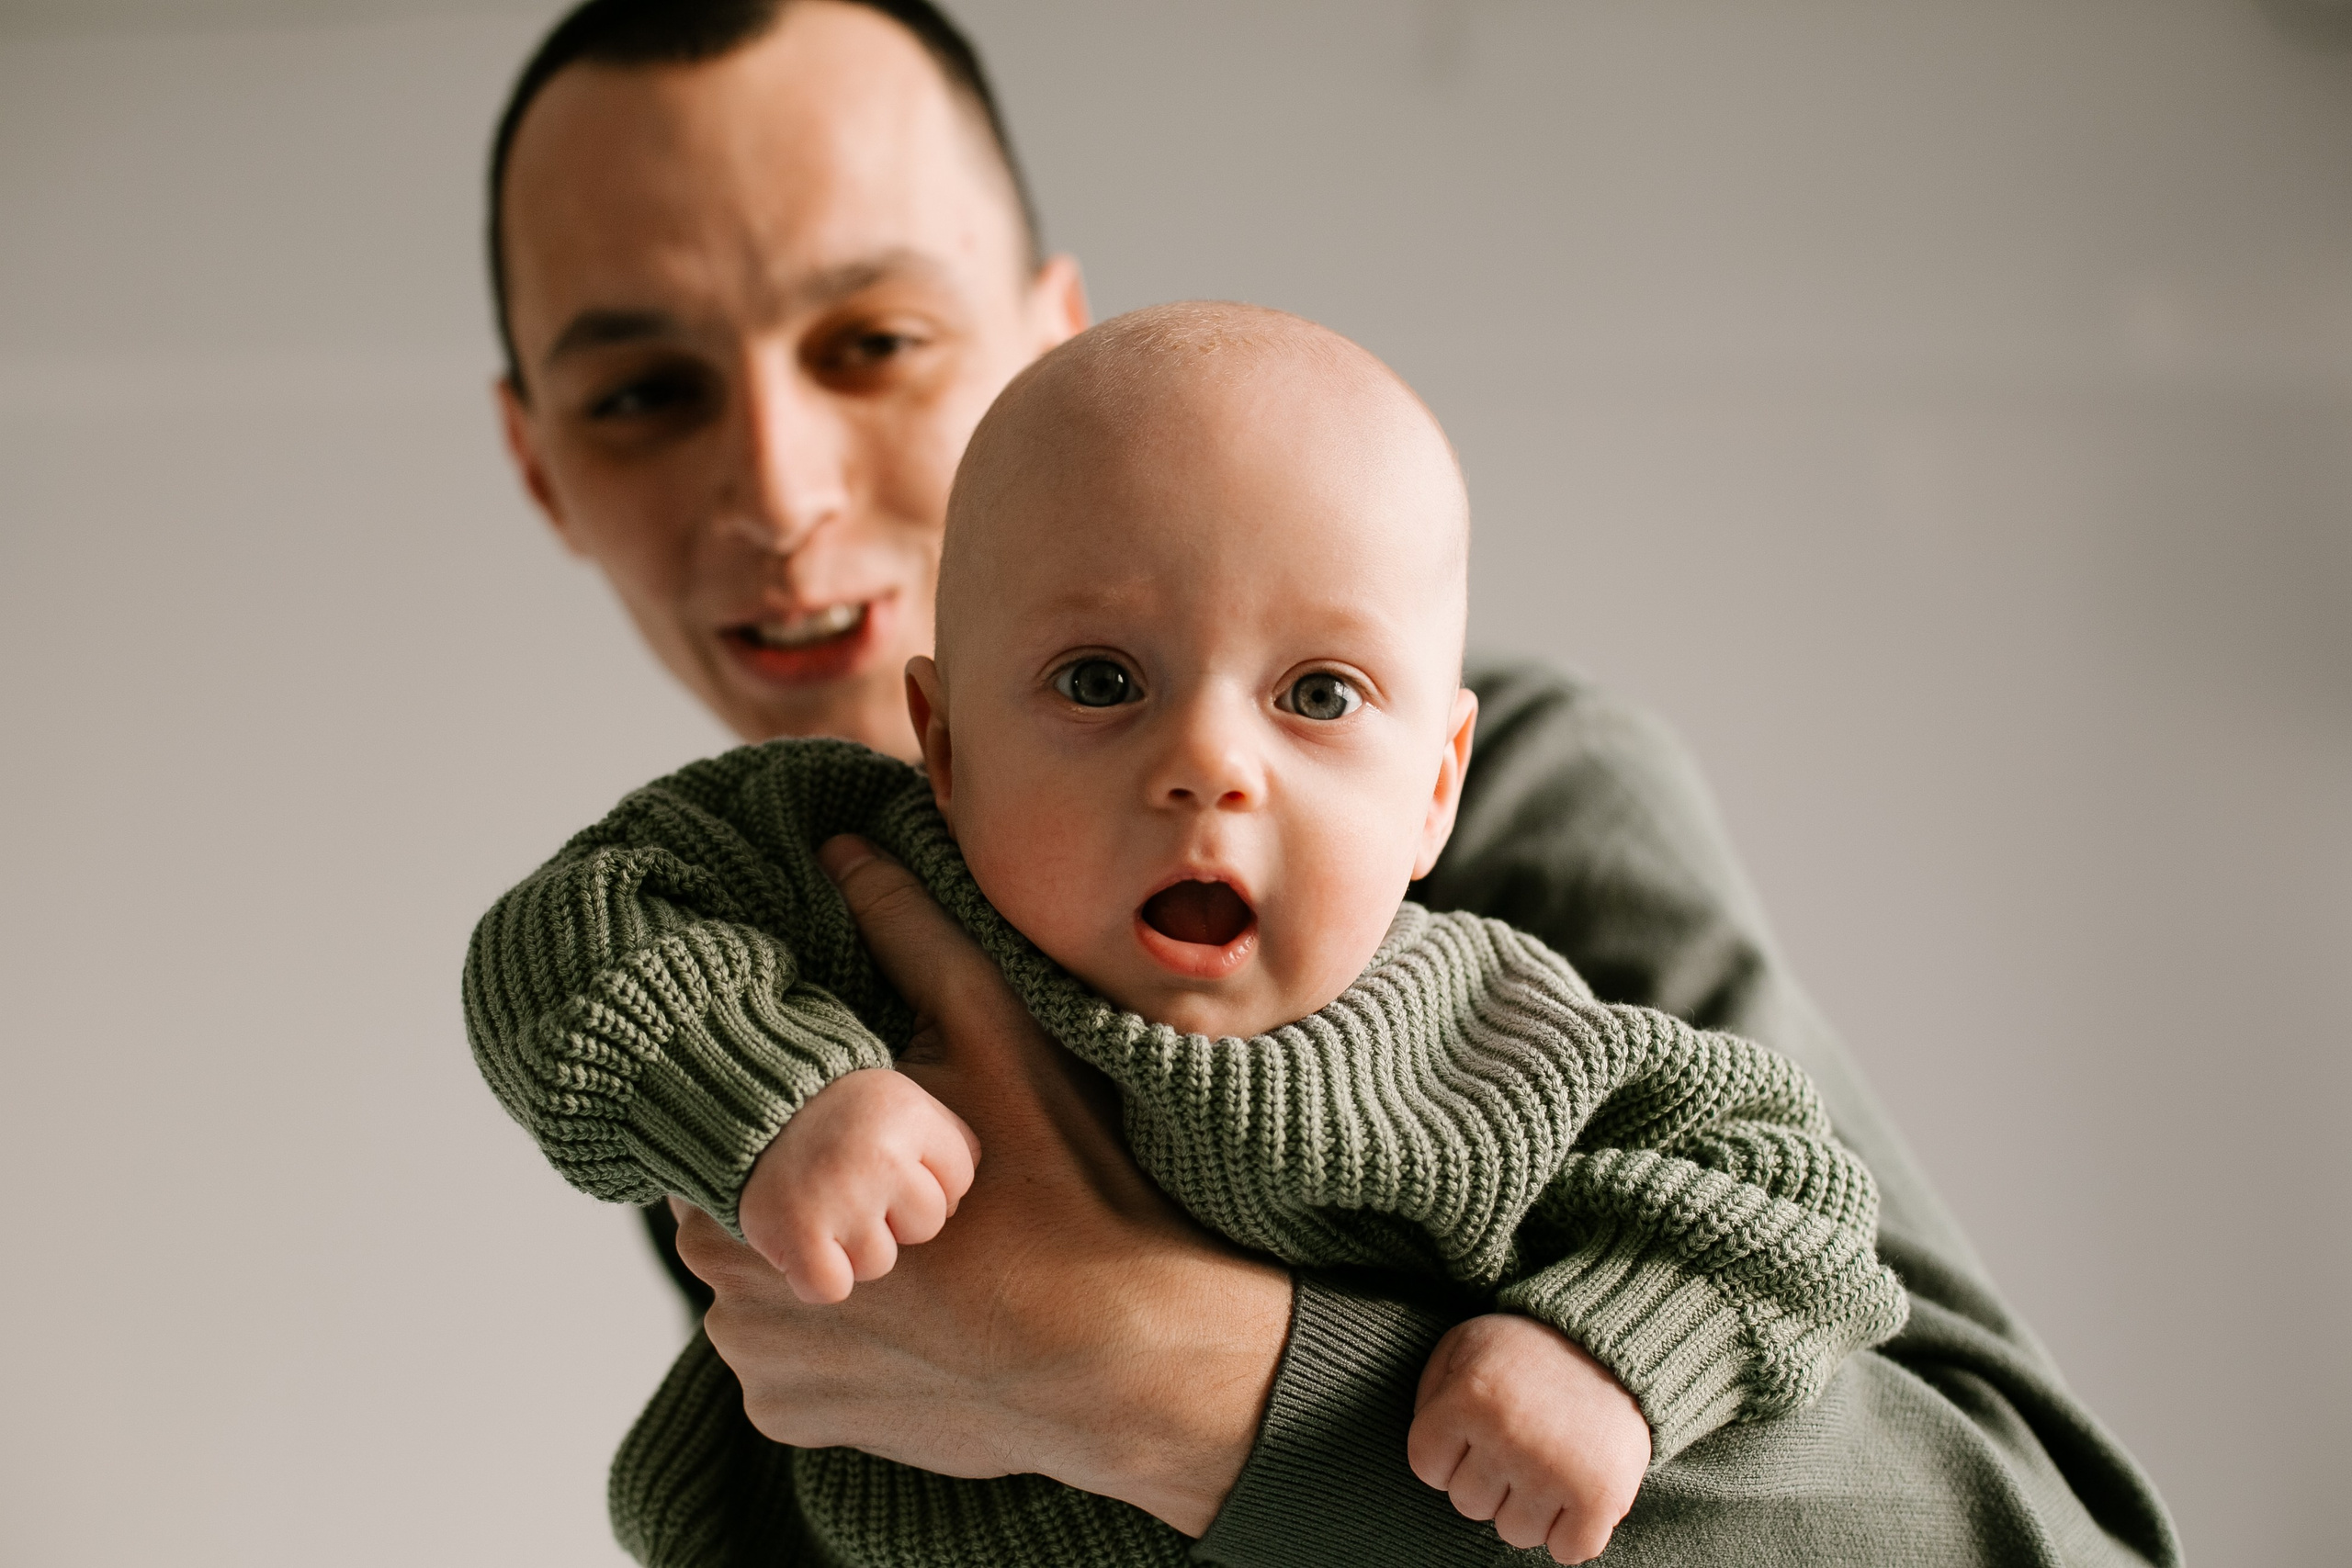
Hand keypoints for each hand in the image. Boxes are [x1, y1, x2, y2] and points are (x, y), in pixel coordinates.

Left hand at [671, 835, 1291, 1535]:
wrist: (1135, 1358)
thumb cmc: (1063, 1188)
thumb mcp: (991, 1032)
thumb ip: (907, 932)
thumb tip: (842, 846)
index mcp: (748, 1191)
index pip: (720, 1126)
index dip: (784, 1108)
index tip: (851, 1100)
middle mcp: (727, 1295)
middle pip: (732, 1203)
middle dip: (799, 1179)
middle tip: (895, 1163)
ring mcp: (761, 1372)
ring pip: (756, 1281)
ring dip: (809, 1255)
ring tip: (915, 1237)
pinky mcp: (798, 1427)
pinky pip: (786, 1361)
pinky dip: (832, 1333)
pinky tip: (913, 1305)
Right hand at [738, 1067, 979, 1303]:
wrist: (755, 1108)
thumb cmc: (841, 1117)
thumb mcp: (904, 1103)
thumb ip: (948, 1144)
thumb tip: (959, 1206)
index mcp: (908, 1115)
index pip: (960, 1180)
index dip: (928, 1178)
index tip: (892, 1162)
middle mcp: (877, 1156)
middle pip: (927, 1225)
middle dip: (896, 1214)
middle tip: (855, 1184)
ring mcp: (837, 1198)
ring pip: (880, 1261)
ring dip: (855, 1244)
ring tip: (828, 1206)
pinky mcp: (796, 1233)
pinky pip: (831, 1287)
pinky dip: (818, 1276)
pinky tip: (807, 1242)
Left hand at [1407, 1312, 1650, 1564]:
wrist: (1613, 1346)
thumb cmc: (1528, 1350)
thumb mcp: (1465, 1344)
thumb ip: (1432, 1394)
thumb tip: (1432, 1456)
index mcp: (1469, 1397)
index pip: (1427, 1467)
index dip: (1448, 1453)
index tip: (1475, 1431)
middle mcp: (1508, 1436)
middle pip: (1469, 1504)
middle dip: (1488, 1478)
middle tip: (1518, 1440)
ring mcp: (1555, 1470)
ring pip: (1515, 1533)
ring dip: (1529, 1506)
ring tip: (1547, 1460)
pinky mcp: (1600, 1496)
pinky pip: (1568, 1550)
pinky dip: (1572, 1531)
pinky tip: (1574, 1491)